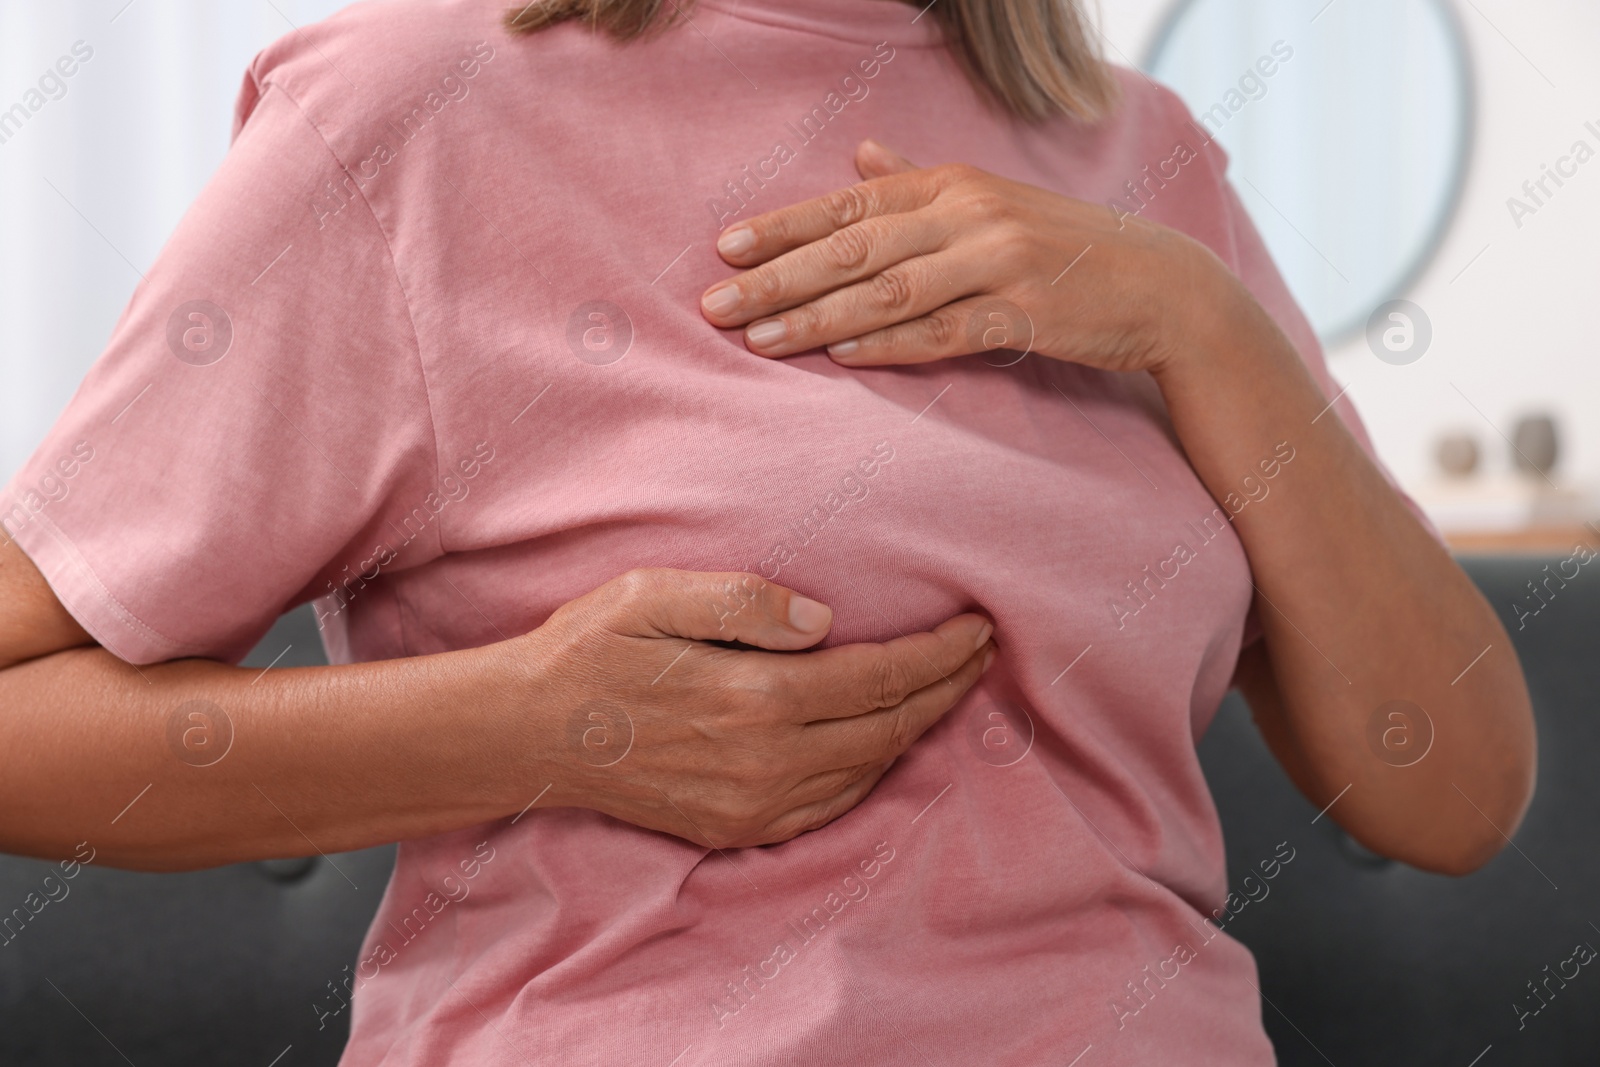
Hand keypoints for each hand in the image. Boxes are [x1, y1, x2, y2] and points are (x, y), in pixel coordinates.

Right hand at [508, 569, 994, 847]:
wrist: (526, 735)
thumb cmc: (587, 650)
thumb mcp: (651, 595)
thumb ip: (742, 602)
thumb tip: (825, 621)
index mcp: (752, 698)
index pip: (878, 678)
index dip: (937, 655)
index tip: (977, 626)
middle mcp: (763, 762)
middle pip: (888, 727)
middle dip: (945, 688)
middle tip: (980, 653)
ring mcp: (751, 805)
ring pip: (867, 769)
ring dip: (917, 729)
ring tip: (947, 689)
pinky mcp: (735, 829)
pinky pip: (830, 806)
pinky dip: (872, 772)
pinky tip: (885, 743)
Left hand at [699, 139, 1238, 375]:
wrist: (1159, 285)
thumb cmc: (1063, 245)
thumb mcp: (991, 200)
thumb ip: (921, 181)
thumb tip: (861, 154)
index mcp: (953, 184)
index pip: (851, 202)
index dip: (785, 226)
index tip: (724, 247)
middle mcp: (969, 213)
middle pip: (855, 246)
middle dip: (779, 277)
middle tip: (716, 304)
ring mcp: (999, 261)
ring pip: (889, 290)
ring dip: (819, 318)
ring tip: (760, 340)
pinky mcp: (1025, 311)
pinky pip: (944, 331)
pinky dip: (891, 345)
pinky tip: (842, 359)